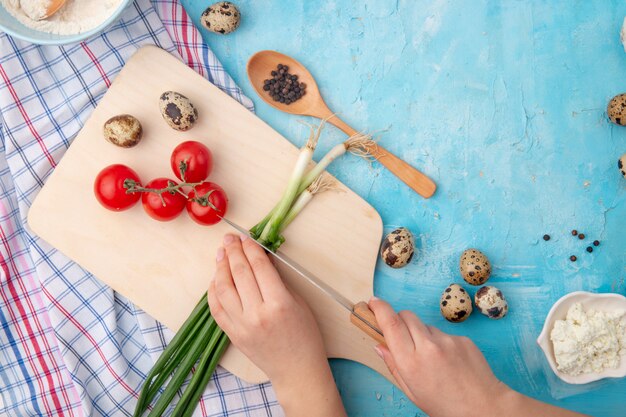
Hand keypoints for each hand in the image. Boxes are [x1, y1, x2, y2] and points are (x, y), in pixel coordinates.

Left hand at [207, 234, 346, 416]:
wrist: (296, 369)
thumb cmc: (305, 336)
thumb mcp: (298, 302)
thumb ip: (277, 280)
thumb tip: (260, 258)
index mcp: (279, 303)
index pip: (259, 267)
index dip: (251, 248)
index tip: (246, 237)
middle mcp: (257, 313)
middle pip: (239, 274)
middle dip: (233, 251)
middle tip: (229, 239)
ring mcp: (242, 326)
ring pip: (223, 289)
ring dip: (220, 267)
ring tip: (220, 254)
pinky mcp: (233, 335)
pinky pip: (217, 308)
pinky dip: (214, 291)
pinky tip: (216, 278)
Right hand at [369, 298, 586, 416]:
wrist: (484, 407)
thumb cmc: (446, 406)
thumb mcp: (412, 392)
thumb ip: (394, 366)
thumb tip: (380, 346)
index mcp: (411, 362)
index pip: (391, 324)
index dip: (379, 308)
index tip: (373, 302)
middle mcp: (428, 347)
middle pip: (406, 316)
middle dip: (399, 320)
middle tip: (401, 335)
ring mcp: (447, 340)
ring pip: (425, 326)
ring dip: (421, 334)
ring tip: (431, 358)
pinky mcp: (462, 339)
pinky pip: (443, 333)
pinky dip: (440, 343)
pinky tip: (448, 361)